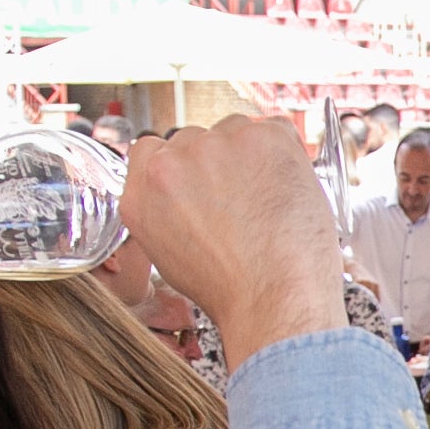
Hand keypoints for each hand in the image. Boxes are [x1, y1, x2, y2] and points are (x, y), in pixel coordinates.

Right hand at [119, 114, 342, 370]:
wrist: (274, 298)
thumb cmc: (233, 291)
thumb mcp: (169, 255)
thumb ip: (166, 210)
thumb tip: (186, 192)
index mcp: (142, 191)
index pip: (152, 150)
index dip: (183, 166)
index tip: (203, 180)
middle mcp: (171, 162)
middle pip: (196, 139)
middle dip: (219, 164)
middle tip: (244, 200)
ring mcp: (216, 145)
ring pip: (234, 131)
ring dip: (250, 155)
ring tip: (268, 202)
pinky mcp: (263, 137)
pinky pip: (275, 130)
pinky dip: (286, 153)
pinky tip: (287, 190)